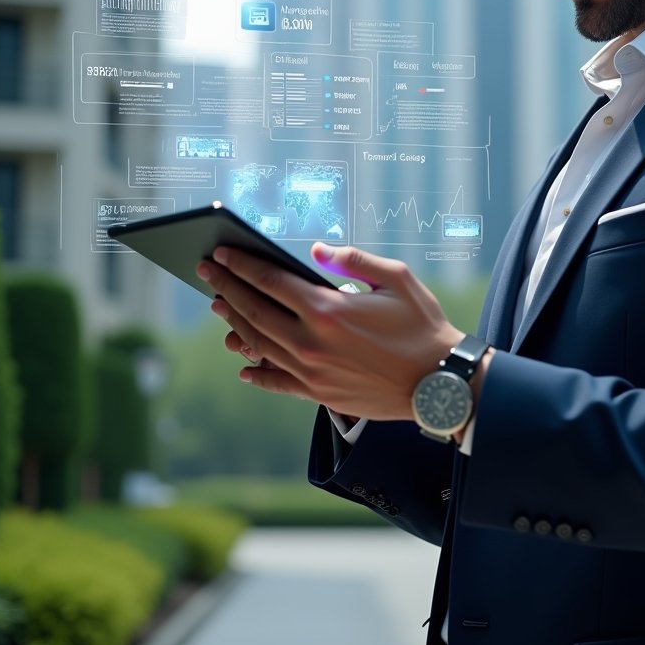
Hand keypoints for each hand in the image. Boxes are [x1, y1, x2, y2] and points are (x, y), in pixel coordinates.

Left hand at [197, 243, 464, 420]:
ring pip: (259, 345)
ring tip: (220, 306)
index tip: (221, 252)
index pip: (270, 281)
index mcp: (327, 309)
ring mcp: (311, 372)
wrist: (438, 383)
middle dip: (227, 287)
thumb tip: (317, 249)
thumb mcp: (396, 278)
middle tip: (207, 271)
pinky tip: (243, 364)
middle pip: (255, 311)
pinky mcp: (319, 394)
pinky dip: (256, 372)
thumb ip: (353, 259)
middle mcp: (311, 342)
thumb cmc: (422, 326)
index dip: (242, 264)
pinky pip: (276, 381)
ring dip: (235, 323)